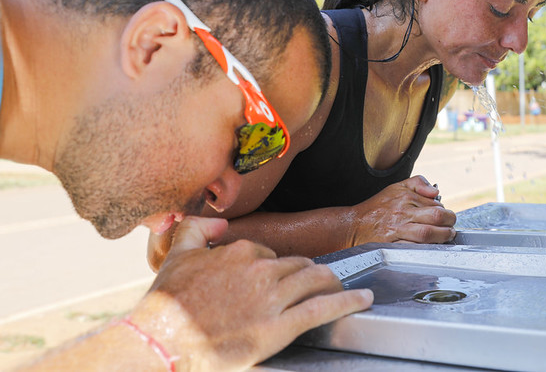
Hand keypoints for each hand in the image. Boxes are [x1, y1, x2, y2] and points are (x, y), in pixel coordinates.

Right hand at [131, 217, 373, 370]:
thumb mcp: (176, 256)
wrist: (160, 342)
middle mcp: (260, 270)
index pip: (270, 253)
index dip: (274, 266)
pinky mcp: (280, 327)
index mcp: (240, 251)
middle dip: (308, 272)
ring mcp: (272, 298)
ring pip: (314, 281)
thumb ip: (197, 230)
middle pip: (298, 266)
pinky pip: (323, 308)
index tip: (276, 276)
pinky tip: (362, 299)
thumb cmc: (165, 306)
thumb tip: (218, 224)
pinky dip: (347, 301)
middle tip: (316, 280)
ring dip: (331, 282)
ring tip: (339, 284)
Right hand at [351, 175, 455, 245]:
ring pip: (427, 233)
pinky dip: (426, 248)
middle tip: (451, 228)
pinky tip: (431, 247)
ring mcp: (397, 229)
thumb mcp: (396, 187)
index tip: (446, 217)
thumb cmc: (377, 208)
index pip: (435, 203)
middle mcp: (402, 211)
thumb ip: (417, 183)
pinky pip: (414, 247)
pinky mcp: (392, 244)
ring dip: (442, 236)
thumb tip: (435, 191)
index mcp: (405, 197)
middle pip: (435, 216)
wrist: (354, 225)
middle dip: (449, 223)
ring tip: (446, 237)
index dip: (445, 211)